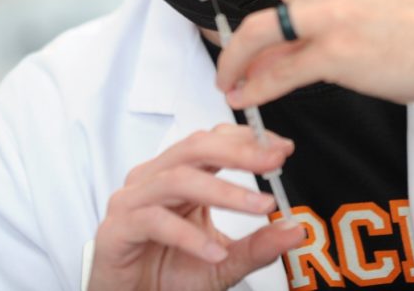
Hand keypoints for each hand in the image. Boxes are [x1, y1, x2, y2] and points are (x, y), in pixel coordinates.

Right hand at [88, 124, 304, 290]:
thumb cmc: (166, 275)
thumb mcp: (223, 262)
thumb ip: (256, 246)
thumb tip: (295, 230)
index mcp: (177, 175)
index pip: (212, 141)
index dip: (246, 139)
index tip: (282, 149)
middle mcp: (153, 179)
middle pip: (195, 148)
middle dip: (238, 152)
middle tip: (272, 162)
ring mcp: (132, 200)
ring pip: (178, 179)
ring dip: (223, 192)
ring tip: (259, 207)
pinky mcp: (118, 228)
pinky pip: (155, 221)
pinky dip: (189, 236)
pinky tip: (214, 252)